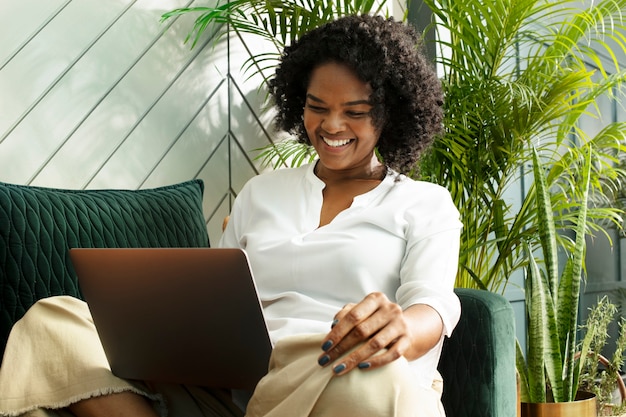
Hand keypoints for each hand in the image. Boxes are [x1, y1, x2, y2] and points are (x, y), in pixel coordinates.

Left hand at [317, 292, 442, 375]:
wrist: (405, 326)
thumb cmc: (375, 319)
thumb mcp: (362, 311)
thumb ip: (347, 313)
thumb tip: (334, 325)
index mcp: (375, 299)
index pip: (353, 316)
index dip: (337, 332)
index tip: (324, 346)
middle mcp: (390, 309)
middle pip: (362, 331)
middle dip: (341, 347)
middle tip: (326, 360)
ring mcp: (400, 324)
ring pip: (375, 344)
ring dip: (354, 358)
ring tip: (339, 368)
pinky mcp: (407, 340)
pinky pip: (392, 354)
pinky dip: (376, 362)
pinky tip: (362, 367)